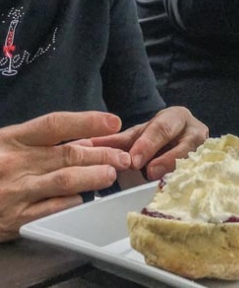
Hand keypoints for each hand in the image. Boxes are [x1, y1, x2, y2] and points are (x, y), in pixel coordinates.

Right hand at [0, 111, 131, 241]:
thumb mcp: (7, 144)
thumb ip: (43, 141)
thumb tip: (85, 141)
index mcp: (12, 139)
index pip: (55, 124)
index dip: (87, 122)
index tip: (113, 122)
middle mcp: (15, 164)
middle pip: (68, 154)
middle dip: (102, 155)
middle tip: (124, 156)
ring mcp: (15, 193)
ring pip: (66, 181)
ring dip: (95, 177)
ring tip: (112, 174)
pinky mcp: (15, 220)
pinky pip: (54, 209)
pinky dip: (74, 201)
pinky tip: (85, 197)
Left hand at [90, 107, 208, 180]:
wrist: (184, 140)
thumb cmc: (157, 138)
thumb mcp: (139, 136)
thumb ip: (116, 142)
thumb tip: (83, 147)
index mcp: (177, 117)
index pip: (162, 128)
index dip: (148, 144)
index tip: (133, 160)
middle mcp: (196, 130)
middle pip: (183, 144)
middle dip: (165, 159)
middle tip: (149, 172)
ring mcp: (207, 150)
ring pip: (195, 161)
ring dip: (177, 173)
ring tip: (161, 184)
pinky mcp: (210, 167)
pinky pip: (201, 176)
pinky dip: (187, 184)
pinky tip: (176, 194)